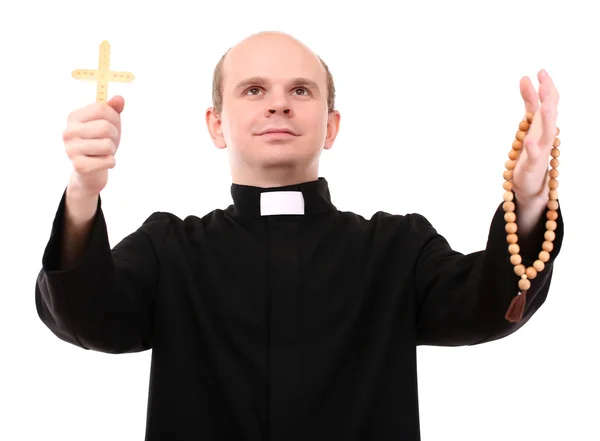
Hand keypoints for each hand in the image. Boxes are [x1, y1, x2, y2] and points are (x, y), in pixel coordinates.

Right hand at [63, 95, 124, 194]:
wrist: (89, 172)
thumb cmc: (99, 143)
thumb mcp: (108, 123)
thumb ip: (113, 110)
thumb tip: (120, 99)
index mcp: (74, 117)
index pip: (101, 109)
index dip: (114, 117)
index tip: (112, 125)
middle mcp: (68, 132)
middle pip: (105, 127)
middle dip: (114, 136)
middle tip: (108, 141)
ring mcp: (71, 149)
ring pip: (107, 145)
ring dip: (112, 150)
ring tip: (103, 152)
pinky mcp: (79, 166)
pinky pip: (108, 160)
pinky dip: (111, 162)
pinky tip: (101, 162)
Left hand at [512, 70, 558, 203]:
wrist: (531, 180)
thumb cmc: (532, 149)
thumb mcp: (529, 122)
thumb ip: (529, 101)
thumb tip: (525, 77)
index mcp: (544, 123)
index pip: (549, 102)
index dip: (546, 87)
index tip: (540, 71)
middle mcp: (546, 134)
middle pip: (550, 114)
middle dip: (548, 97)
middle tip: (544, 80)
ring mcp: (541, 150)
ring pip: (547, 133)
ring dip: (546, 119)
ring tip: (544, 106)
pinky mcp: (533, 165)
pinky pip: (534, 156)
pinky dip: (533, 149)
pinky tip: (529, 141)